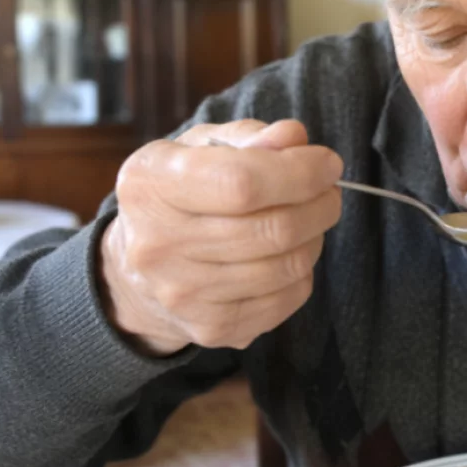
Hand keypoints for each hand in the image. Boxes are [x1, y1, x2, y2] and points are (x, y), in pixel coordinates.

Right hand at [99, 119, 342, 355]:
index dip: (300, 172)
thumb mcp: (202, 149)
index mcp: (150, 185)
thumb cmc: (182, 195)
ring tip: (309, 220)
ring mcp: (183, 294)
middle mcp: (157, 244)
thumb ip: (251, 138)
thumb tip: (294, 138)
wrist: (137, 272)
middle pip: (272, 229)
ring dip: (314, 237)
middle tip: (329, 192)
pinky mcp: (212, 328)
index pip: (242, 183)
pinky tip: (287, 254)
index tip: (328, 163)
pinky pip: (288, 299)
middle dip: (320, 205)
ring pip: (287, 266)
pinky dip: (302, 273)